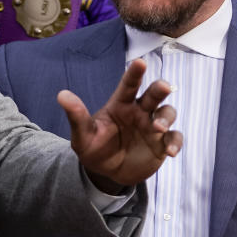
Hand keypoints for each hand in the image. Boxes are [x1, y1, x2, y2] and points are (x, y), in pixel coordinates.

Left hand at [59, 59, 180, 191]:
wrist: (105, 173)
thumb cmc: (94, 148)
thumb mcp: (83, 135)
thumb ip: (76, 116)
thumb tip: (61, 95)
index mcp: (120, 104)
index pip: (128, 85)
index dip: (135, 73)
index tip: (140, 62)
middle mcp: (139, 111)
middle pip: (153, 94)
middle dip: (159, 89)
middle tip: (163, 87)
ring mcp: (152, 127)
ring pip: (167, 113)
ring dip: (166, 118)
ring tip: (158, 128)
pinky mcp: (161, 144)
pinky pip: (174, 138)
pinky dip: (175, 143)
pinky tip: (170, 152)